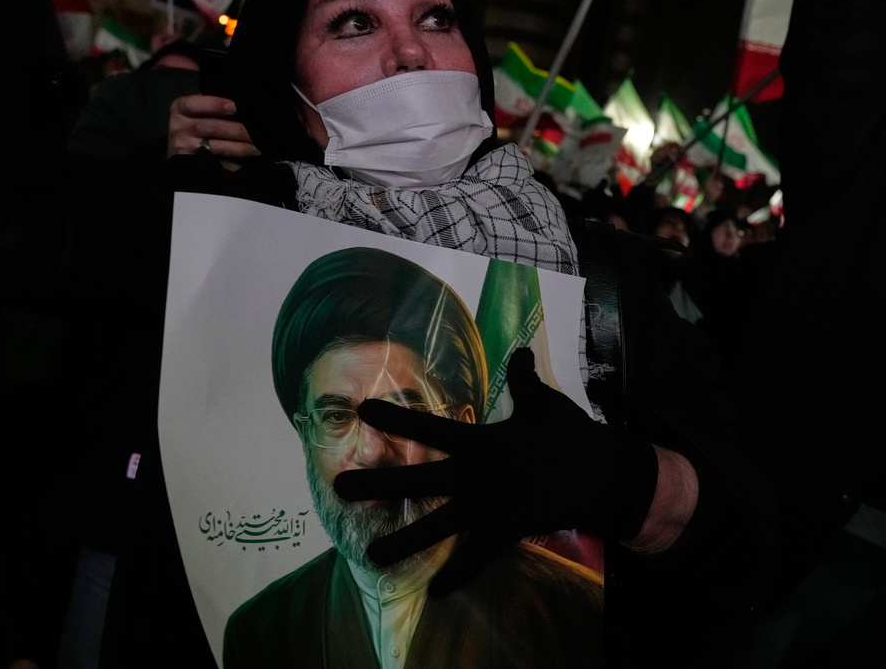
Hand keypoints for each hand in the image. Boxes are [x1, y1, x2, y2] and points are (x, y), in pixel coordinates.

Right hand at [167, 94, 261, 161]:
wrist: (183, 155)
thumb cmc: (198, 127)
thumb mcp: (200, 111)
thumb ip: (213, 104)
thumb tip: (240, 102)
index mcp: (180, 108)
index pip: (194, 103)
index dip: (214, 104)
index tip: (235, 106)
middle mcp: (177, 126)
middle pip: (209, 126)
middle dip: (236, 129)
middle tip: (257, 132)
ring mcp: (182, 146)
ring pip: (215, 146)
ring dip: (239, 147)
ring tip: (257, 147)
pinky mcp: (189, 164)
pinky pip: (215, 162)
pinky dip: (233, 160)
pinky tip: (246, 159)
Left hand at [334, 348, 657, 593]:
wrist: (606, 476)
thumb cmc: (572, 435)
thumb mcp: (544, 402)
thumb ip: (524, 379)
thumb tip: (521, 350)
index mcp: (481, 442)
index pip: (428, 429)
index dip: (394, 419)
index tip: (361, 410)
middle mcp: (476, 476)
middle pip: (416, 481)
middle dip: (376, 484)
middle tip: (338, 486)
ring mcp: (488, 508)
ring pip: (436, 528)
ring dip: (402, 542)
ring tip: (368, 554)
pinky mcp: (505, 532)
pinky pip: (476, 559)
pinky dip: (457, 577)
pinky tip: (435, 594)